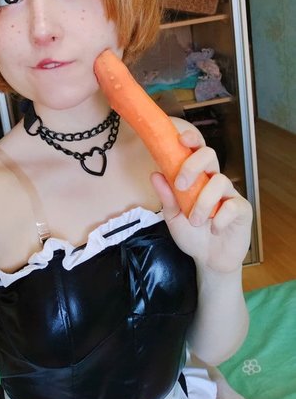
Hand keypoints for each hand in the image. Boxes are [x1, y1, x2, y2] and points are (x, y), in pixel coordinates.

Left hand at [151, 129, 252, 272]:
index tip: (180, 139)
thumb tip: (155, 173)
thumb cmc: (191, 234)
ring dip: (202, 202)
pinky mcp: (242, 210)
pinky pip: (233, 205)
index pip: (197, 150)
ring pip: (219, 181)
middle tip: (180, 184)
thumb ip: (166, 196)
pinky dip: (219, 218)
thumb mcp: (173, 217)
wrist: (209, 260)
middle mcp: (214, 180)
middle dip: (193, 165)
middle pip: (210, 154)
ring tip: (194, 221)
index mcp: (197, 177)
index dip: (192, 139)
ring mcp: (229, 194)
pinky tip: (213, 229)